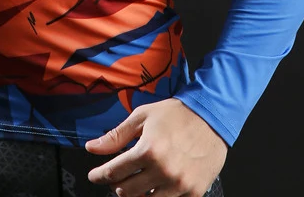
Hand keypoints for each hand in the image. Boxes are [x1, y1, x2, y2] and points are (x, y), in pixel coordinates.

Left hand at [85, 98, 227, 196]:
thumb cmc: (175, 114)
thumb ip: (116, 135)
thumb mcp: (142, 116)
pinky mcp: (193, 192)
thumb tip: (91, 147)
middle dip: (116, 184)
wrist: (211, 117)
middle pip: (126, 191)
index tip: (94, 175)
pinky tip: (155, 186)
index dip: (100, 176)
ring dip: (136, 193)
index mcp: (148, 150)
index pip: (114, 172)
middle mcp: (163, 170)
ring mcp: (179, 184)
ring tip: (135, 182)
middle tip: (117, 176)